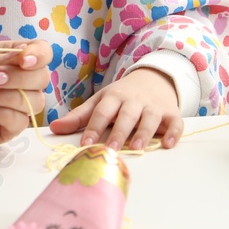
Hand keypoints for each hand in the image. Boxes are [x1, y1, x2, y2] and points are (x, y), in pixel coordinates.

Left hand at [0, 39, 49, 145]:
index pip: (39, 52)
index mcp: (4, 56)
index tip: (23, 61)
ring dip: (10, 97)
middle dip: (19, 79)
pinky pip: (20, 122)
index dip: (38, 55)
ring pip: (35, 101)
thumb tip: (23, 56)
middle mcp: (13, 80)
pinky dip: (4, 114)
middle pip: (42, 78)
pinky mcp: (3, 128)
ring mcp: (10, 105)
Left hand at [48, 68, 182, 150]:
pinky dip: (174, 133)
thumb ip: (79, 116)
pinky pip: (175, 122)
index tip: (85, 144)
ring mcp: (154, 106)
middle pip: (126, 115)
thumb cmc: (121, 96)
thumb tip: (53, 127)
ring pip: (150, 118)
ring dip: (144, 132)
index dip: (93, 127)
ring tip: (137, 148)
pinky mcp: (171, 113)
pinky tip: (168, 144)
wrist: (153, 79)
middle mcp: (134, 100)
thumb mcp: (100, 101)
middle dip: (119, 132)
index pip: (102, 111)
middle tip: (110, 149)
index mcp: (114, 96)